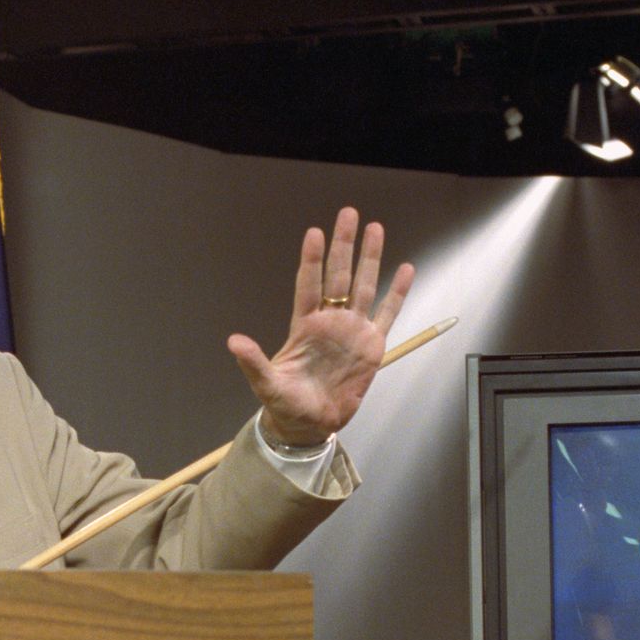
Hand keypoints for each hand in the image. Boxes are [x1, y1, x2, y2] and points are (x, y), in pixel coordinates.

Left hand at [228, 207, 414, 445]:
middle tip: (348, 213)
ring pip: (365, 286)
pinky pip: (387, 313)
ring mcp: (352, 330)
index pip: (308, 285)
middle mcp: (329, 321)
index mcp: (304, 326)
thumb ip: (253, 362)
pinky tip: (405, 269)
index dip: (312, 260)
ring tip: (375, 228)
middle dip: (344, 245)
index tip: (314, 234)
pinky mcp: (372, 345)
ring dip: (370, 258)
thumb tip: (233, 341)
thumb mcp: (266, 384)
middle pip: (339, 276)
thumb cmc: (286, 404)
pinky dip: (397, 292)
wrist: (311, 425)